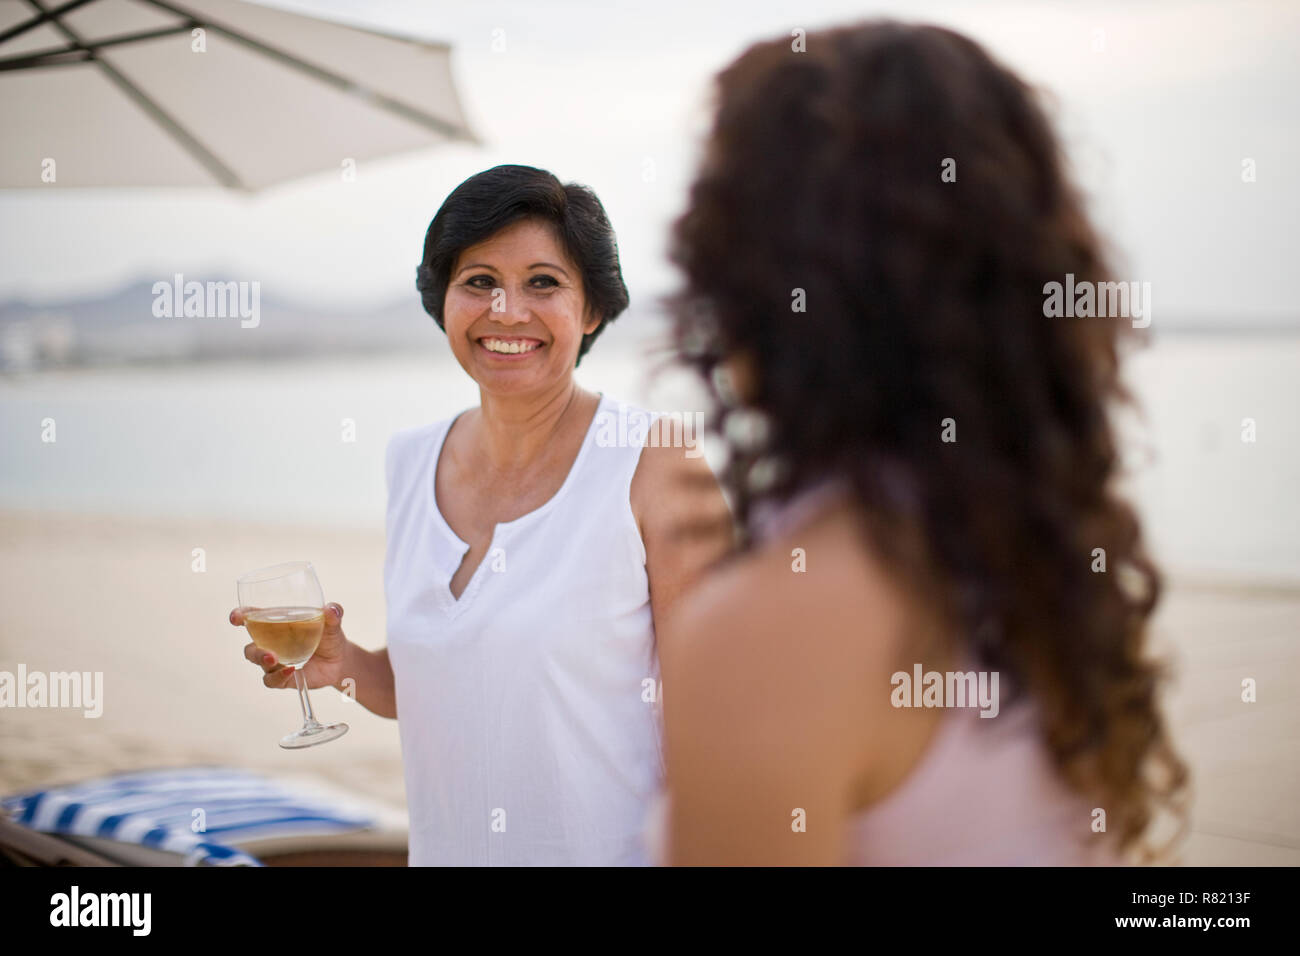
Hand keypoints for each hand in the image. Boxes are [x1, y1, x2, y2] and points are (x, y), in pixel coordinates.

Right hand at [232, 602, 348, 690]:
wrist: (339, 661)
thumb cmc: (329, 636)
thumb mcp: (333, 623)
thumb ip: (333, 614)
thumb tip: (331, 609)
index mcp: (277, 623)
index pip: (253, 617)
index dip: (240, 616)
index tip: (236, 617)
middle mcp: (271, 642)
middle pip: (251, 645)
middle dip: (253, 648)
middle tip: (267, 652)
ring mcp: (275, 661)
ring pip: (257, 661)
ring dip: (262, 660)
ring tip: (275, 660)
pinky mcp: (282, 677)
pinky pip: (271, 680)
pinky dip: (278, 676)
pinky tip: (291, 670)